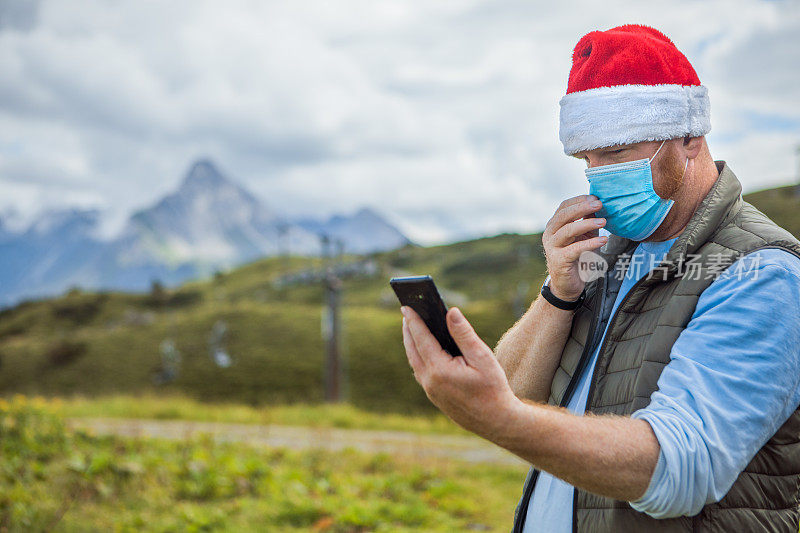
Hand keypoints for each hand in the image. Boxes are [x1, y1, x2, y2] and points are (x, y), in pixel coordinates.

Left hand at [401, 305, 519, 438]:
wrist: (496, 422)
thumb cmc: (493, 388)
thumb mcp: (482, 357)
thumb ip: (464, 334)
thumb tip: (450, 312)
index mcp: (440, 370)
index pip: (421, 338)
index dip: (413, 321)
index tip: (406, 306)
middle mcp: (430, 381)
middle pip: (412, 350)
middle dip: (409, 330)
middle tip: (407, 313)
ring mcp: (430, 391)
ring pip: (414, 362)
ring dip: (411, 344)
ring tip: (412, 328)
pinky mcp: (434, 397)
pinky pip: (420, 372)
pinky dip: (418, 357)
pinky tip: (423, 350)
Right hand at [542, 194, 607, 300]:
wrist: (567, 283)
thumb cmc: (577, 257)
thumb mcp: (584, 236)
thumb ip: (588, 221)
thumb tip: (598, 205)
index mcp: (554, 225)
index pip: (564, 207)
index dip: (579, 200)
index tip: (595, 198)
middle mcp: (549, 234)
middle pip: (564, 215)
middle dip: (582, 208)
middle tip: (599, 204)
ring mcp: (552, 247)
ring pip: (568, 230)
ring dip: (587, 224)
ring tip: (603, 221)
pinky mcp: (559, 260)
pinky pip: (575, 249)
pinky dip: (590, 243)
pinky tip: (603, 240)